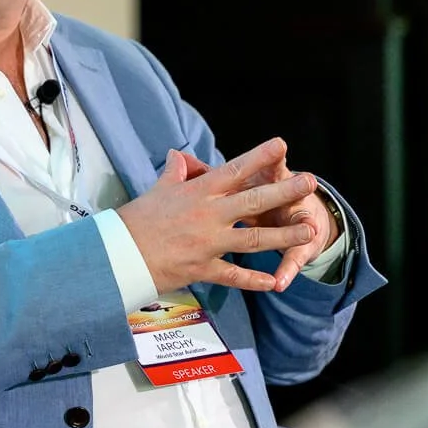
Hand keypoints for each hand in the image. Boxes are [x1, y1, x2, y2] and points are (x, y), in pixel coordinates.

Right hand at [116, 138, 319, 295]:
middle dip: (285, 191)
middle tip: (309, 183)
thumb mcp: (156, 190)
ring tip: (308, 232)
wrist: (118, 253)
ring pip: (254, 240)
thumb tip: (178, 156)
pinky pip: (234, 276)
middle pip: (254, 202)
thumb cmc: (135, 220)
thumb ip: (174, 173)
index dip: (259, 157)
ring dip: (283, 236)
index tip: (281, 146)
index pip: (235, 170)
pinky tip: (274, 281)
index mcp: (198, 192)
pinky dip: (254, 280)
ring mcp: (208, 244)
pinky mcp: (203, 269)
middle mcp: (208, 216)